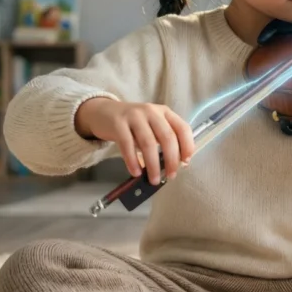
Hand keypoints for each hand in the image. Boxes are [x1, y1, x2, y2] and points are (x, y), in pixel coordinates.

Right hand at [75, 98, 193, 184]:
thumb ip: (163, 139)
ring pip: (148, 143)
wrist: (104, 112)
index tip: (186, 162)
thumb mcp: (152, 126)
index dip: (187, 146)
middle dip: (171, 160)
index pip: (182, 128)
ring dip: (153, 165)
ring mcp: (134, 116)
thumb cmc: (133, 124)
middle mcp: (151, 111)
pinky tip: (136, 172)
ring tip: (154, 180)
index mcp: (164, 112)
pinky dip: (133, 161)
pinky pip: (127, 145)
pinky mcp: (118, 124)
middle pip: (167, 137)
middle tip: (171, 175)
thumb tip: (174, 164)